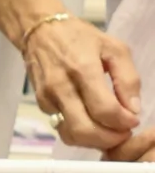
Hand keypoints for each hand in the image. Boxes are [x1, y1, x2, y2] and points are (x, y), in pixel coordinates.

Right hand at [23, 17, 142, 153]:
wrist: (40, 31)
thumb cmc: (79, 37)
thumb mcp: (115, 48)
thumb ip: (128, 78)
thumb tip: (133, 108)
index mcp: (83, 70)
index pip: (104, 110)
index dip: (124, 122)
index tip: (133, 119)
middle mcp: (61, 88)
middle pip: (85, 130)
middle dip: (110, 139)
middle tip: (123, 132)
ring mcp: (48, 98)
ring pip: (71, 135)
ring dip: (94, 141)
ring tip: (109, 131)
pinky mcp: (41, 104)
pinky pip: (62, 128)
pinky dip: (80, 132)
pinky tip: (92, 122)